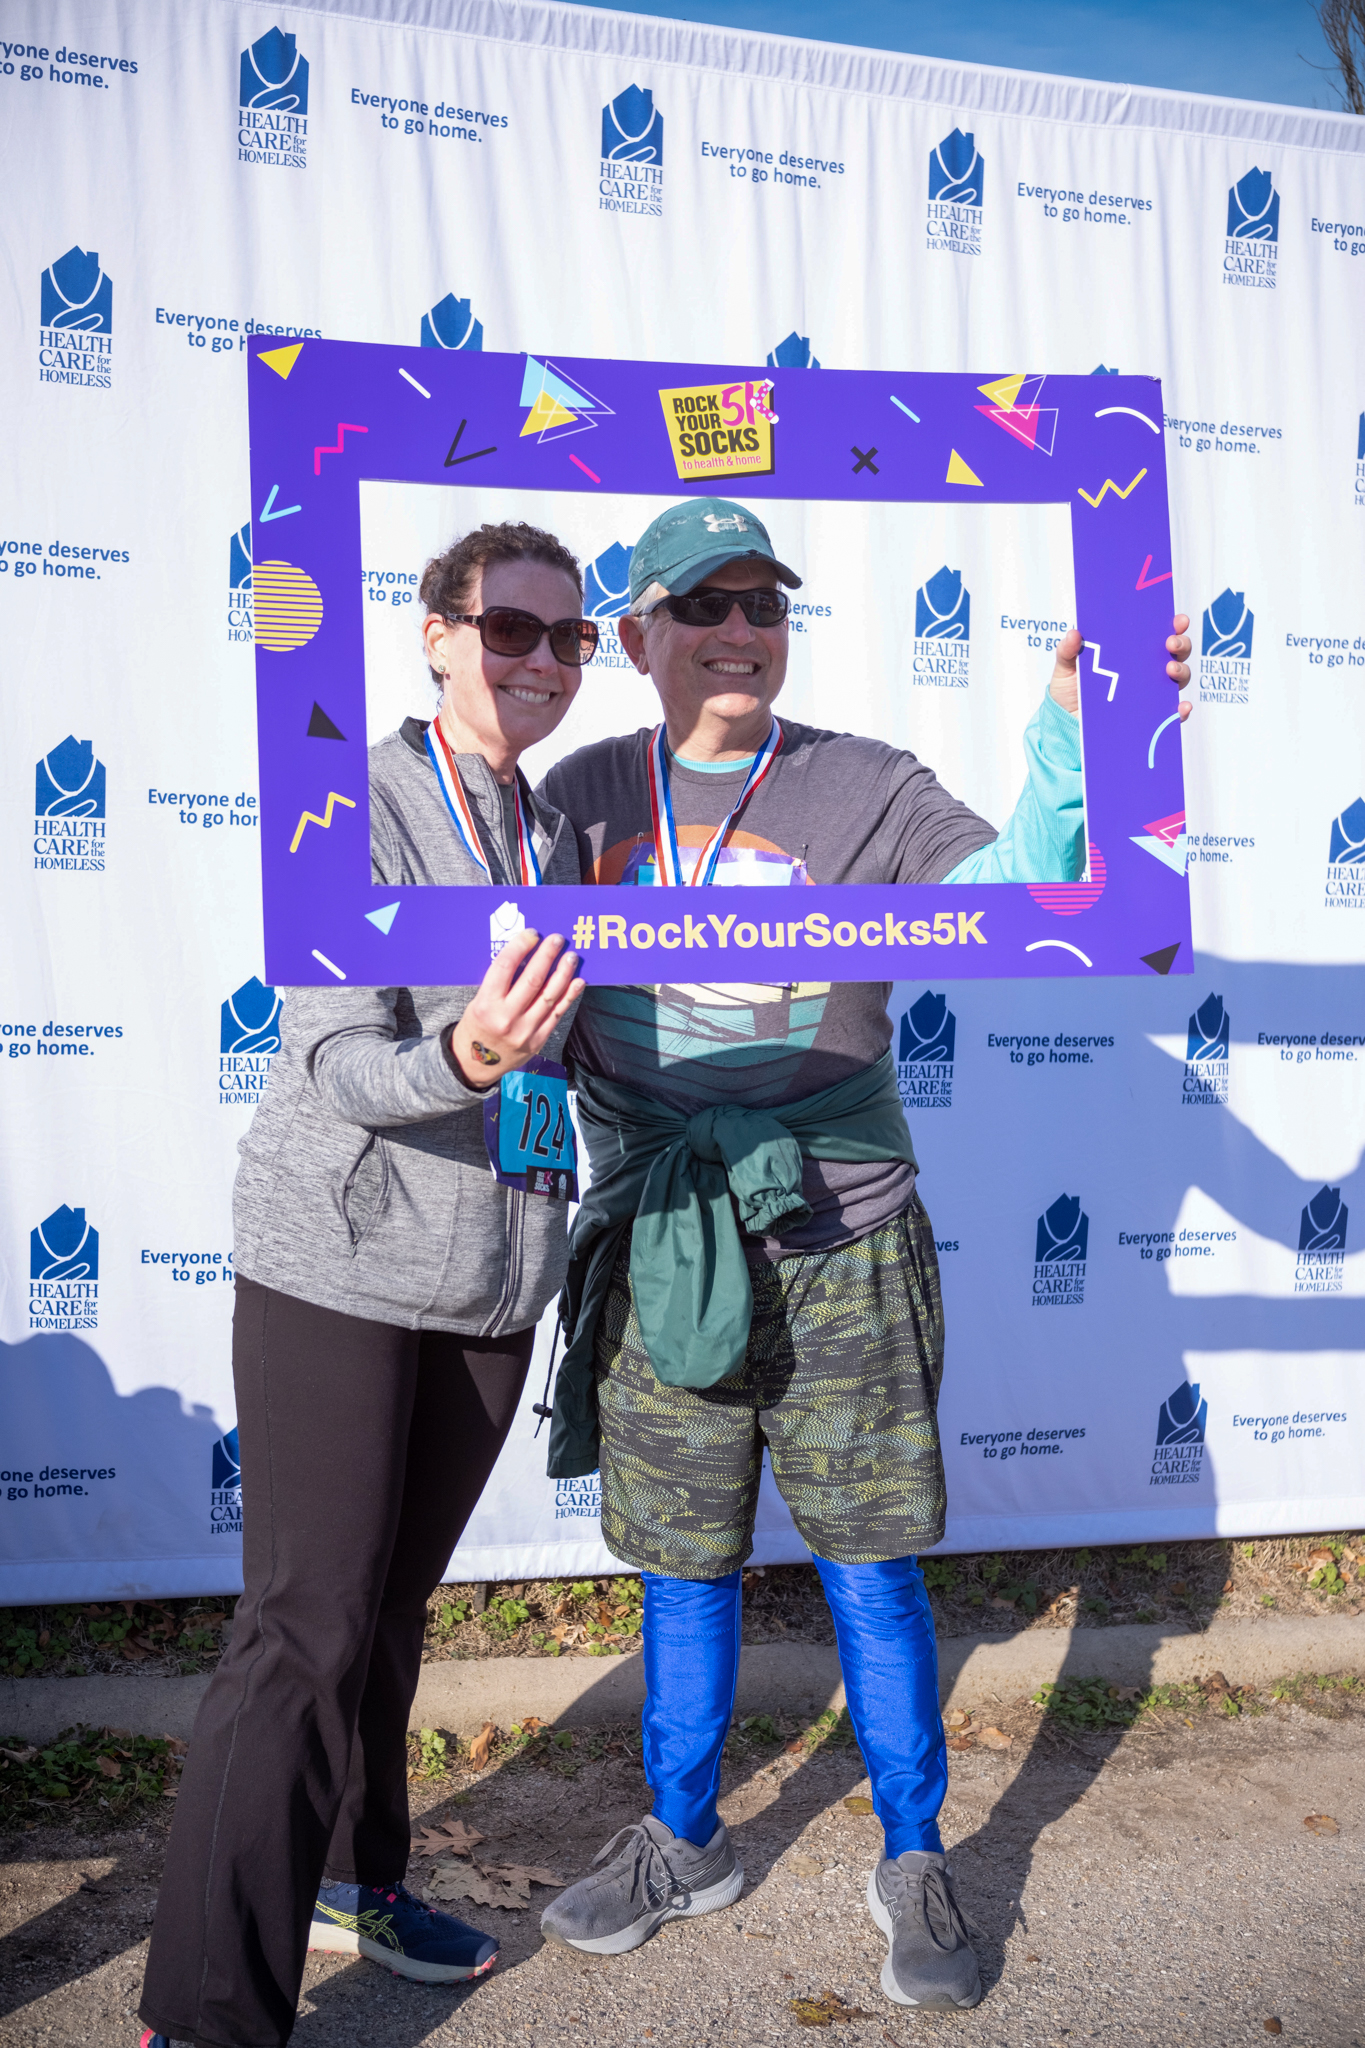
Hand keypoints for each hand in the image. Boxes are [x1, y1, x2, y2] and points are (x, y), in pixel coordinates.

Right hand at [448, 929, 583, 1089]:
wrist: (475, 1064)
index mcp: (486, 1004)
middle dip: (547, 956)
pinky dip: (569, 996)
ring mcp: (525, 1031)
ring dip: (563, 973)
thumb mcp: (479, 1001)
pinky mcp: (538, 1040)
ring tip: (571, 957)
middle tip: (557, 940)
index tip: (532, 934)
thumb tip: (527, 955)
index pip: (505, 967)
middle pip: (532, 980)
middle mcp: (506, 1018)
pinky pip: (557, 1013)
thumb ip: (501, 982)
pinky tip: (577, 981)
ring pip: (549, 996)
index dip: (521, 947)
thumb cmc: (478, 1025)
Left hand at [1048, 616, 1192, 718]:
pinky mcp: (1151, 717)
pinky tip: (1181, 707)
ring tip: (1170, 669)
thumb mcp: (1065, 669)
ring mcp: (1151, 693)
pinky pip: (1173, 714)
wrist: (1067, 727)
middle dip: (1180, 644)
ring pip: (1179, 678)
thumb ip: (1067, 652)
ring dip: (1181, 671)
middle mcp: (1146, 670)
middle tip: (1170, 642)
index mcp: (1130, 652)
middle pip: (1175, 653)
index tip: (1177, 620)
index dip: (1173, 625)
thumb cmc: (1070, 693)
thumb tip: (1074, 634)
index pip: (1157, 634)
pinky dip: (1181, 710)